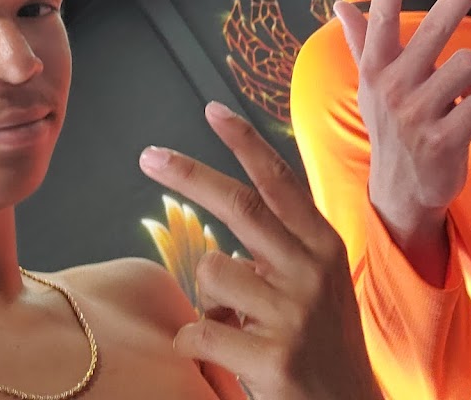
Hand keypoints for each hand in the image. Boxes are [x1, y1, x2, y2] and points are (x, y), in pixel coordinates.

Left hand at [140, 102, 382, 399]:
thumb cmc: (322, 344)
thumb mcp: (318, 281)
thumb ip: (282, 245)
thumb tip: (223, 217)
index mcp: (323, 244)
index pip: (278, 181)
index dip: (244, 143)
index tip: (212, 110)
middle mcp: (313, 268)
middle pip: (238, 205)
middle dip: (187, 173)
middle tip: (147, 155)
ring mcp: (295, 311)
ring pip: (211, 274)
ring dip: (209, 302)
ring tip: (239, 328)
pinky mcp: (273, 356)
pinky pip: (199, 332)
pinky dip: (195, 344)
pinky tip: (224, 359)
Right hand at [334, 0, 470, 268]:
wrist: (399, 190)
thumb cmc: (390, 126)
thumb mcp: (371, 84)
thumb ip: (361, 40)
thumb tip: (340, 3)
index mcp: (377, 69)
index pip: (383, 17)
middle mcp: (394, 85)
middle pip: (436, 26)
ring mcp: (417, 113)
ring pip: (470, 64)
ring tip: (459, 97)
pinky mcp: (443, 139)